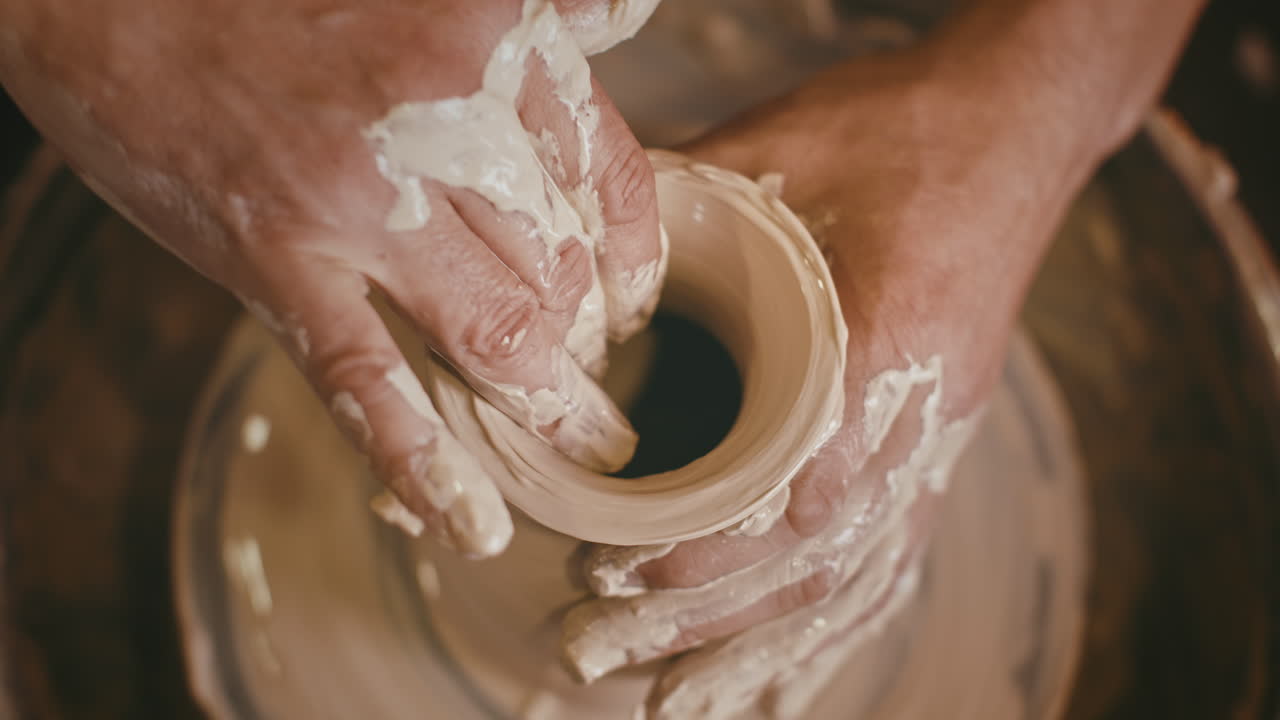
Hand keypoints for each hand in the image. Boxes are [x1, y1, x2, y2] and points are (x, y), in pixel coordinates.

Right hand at [0, 0, 662, 556]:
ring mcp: (363, 196)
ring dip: (545, 403)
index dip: (632, 256)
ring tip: (577, 438)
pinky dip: (424, 461)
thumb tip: (622, 19)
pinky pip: (369, 379)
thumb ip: (532, 28)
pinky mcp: (275, 258)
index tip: (632, 299)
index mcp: (492, 36)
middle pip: (560, 265)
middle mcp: (448, 115)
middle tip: (593, 373)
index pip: (610, 178)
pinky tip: (471, 523)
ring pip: (496, 330)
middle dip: (588, 336)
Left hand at [561, 38, 1125, 718]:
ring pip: (847, 578)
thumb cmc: (900, 127)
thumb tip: (575, 281)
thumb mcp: (779, 148)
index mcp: (886, 344)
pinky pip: (885, 557)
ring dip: (755, 648)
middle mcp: (921, 415)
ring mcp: (937, 439)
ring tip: (670, 703)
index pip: (794, 489)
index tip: (608, 570)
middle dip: (700, 626)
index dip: (702, 548)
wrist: (1014, 124)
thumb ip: (681, 221)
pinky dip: (826, 626)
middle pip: (811, 560)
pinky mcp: (935, 444)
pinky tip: (779, 681)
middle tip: (590, 656)